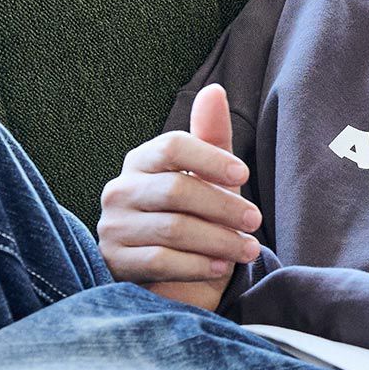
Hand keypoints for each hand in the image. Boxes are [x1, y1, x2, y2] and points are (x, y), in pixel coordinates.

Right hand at [96, 83, 261, 310]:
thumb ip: (212, 138)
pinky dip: (196, 265)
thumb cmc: (194, 221)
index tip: (243, 176)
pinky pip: (160, 261)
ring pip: (172, 228)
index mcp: (142, 161)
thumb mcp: (208, 180)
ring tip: (247, 249)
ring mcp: (114, 227)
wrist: (172, 278)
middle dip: (223, 206)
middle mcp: (121, 190)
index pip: (173, 146)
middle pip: (176, 189)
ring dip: (218, 240)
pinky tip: (220, 267)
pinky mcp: (115, 262)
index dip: (211, 158)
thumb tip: (214, 91)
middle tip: (254, 221)